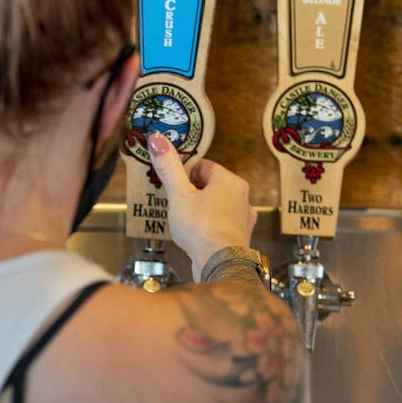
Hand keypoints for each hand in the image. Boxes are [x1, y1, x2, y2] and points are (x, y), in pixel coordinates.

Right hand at [146, 132, 256, 272]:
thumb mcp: (179, 194)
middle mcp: (242, 198)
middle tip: (177, 206)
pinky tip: (197, 238)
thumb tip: (157, 139)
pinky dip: (209, 229)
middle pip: (212, 187)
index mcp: (230, 181)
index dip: (186, 175)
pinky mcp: (240, 239)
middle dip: (193, 195)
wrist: (220, 263)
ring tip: (186, 223)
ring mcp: (243, 220)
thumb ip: (169, 167)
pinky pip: (221, 227)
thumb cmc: (201, 226)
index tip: (175, 187)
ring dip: (202, 212)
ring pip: (218, 207)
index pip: (204, 167)